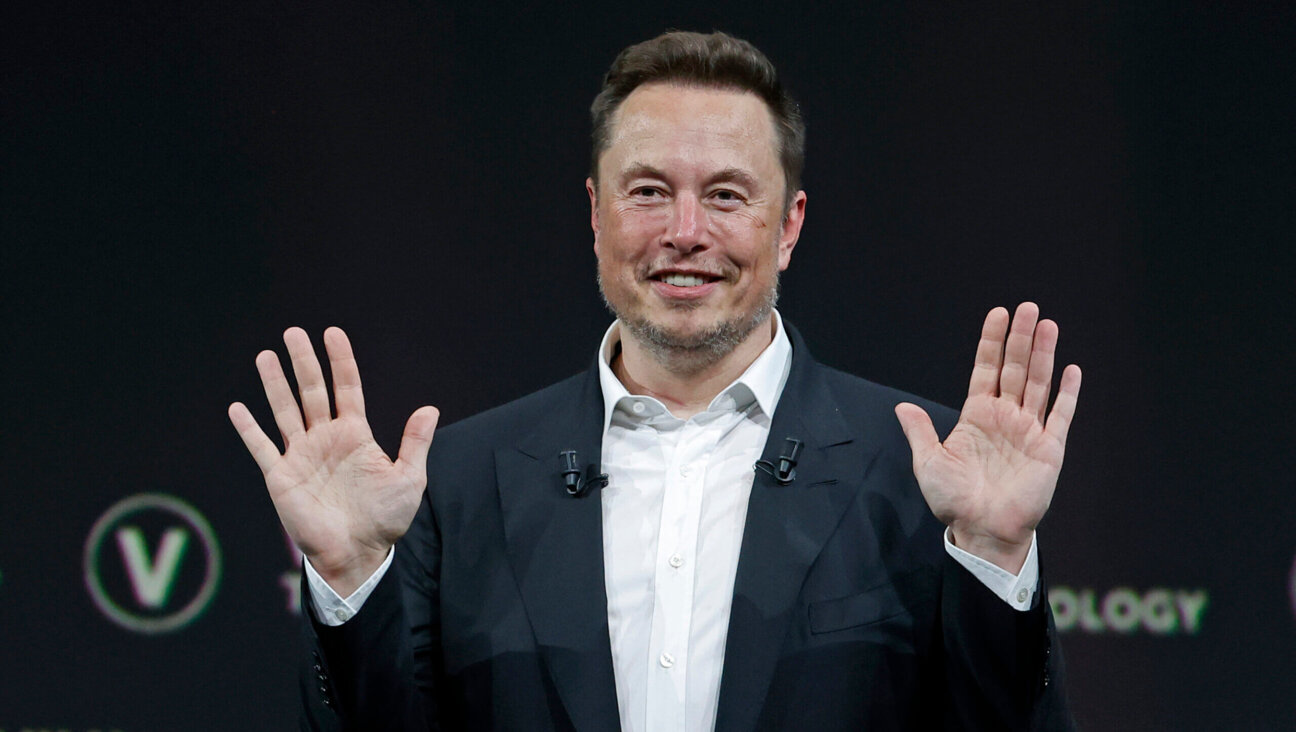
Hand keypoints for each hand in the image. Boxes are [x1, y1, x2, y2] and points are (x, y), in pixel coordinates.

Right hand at [228, 327, 438, 595]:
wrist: (358, 554)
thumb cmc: (385, 520)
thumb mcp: (408, 479)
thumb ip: (414, 443)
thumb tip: (430, 408)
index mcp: (355, 436)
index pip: (347, 388)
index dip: (340, 361)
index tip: (333, 333)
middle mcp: (325, 439)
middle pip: (312, 391)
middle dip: (303, 362)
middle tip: (294, 332)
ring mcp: (301, 456)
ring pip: (285, 411)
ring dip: (275, 384)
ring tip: (266, 355)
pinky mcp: (281, 477)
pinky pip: (262, 448)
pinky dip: (249, 429)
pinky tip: (237, 407)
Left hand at [894, 303, 1080, 572]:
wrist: (982, 531)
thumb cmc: (954, 501)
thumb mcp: (929, 463)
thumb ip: (920, 431)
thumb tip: (902, 406)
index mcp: (977, 416)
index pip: (986, 369)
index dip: (991, 342)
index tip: (998, 314)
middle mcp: (1005, 418)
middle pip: (1016, 369)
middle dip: (1021, 338)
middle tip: (1028, 307)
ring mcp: (1028, 431)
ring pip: (1039, 384)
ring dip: (1045, 355)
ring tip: (1048, 325)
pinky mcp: (1049, 449)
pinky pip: (1060, 416)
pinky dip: (1067, 394)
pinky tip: (1071, 370)